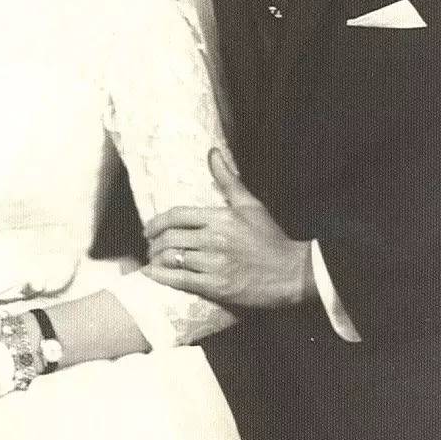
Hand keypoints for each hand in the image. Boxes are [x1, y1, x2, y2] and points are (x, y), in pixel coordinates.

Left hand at [143, 148, 316, 308]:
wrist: (291, 273)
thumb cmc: (269, 237)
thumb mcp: (250, 204)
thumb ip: (227, 179)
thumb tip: (212, 152)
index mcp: (220, 217)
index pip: (177, 215)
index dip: (157, 222)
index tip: (149, 228)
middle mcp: (214, 239)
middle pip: (170, 238)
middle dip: (154, 242)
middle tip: (150, 245)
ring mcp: (214, 264)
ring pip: (173, 259)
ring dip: (156, 259)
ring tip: (153, 259)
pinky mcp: (216, 287)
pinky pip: (180, 281)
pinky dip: (162, 277)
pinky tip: (153, 275)